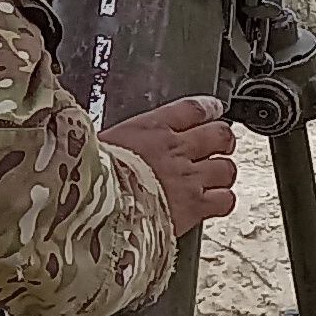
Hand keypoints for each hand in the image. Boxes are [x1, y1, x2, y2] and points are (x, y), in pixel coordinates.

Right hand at [103, 95, 239, 231]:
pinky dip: (223, 201)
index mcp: (151, 129)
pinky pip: (224, 201)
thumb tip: (100, 138)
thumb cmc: (89, 176)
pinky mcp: (194, 207)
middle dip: (222, 140)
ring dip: (223, 172)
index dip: (209, 108)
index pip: (192, 109)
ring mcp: (189, 178)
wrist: (97, 206)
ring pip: (226, 169)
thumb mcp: (96, 144)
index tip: (214, 109)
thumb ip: (114, 140)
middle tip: (221, 145)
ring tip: (218, 177)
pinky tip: (215, 203)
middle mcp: (176, 150)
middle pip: (218, 134)